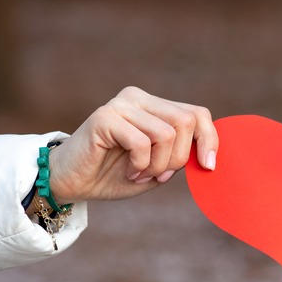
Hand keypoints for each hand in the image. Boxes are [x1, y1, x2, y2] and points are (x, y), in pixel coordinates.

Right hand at [48, 86, 218, 202]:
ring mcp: (121, 105)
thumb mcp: (158, 167)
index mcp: (155, 106)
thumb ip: (181, 156)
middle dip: (179, 158)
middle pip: (186, 122)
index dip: (210, 139)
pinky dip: (141, 164)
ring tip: (140, 173)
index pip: (198, 113)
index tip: (209, 166)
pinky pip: (142, 142)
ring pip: (167, 133)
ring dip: (159, 165)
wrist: (71, 184)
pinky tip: (128, 171)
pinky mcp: (105, 117)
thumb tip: (210, 154)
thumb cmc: (115, 175)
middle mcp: (139, 98)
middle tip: (158, 175)